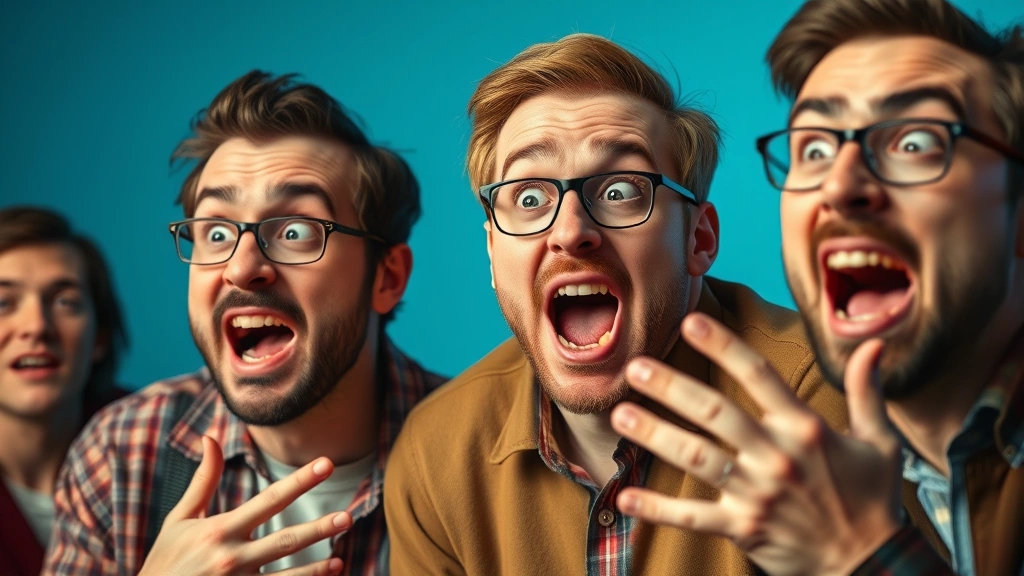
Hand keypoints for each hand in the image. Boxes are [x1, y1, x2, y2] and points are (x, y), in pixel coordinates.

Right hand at [140, 436, 351, 575]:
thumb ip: (204, 480)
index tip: (326, 464)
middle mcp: (231, 558)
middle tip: (347, 517)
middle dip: (318, 528)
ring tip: (339, 559)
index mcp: (219, 530)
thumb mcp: (180, 519)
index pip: (269, 500)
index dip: (300, 481)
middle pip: (284, 540)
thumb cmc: (165, 561)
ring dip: (314, 569)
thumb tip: (211, 437)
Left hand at [610, 312, 902, 575]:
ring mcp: (757, 494)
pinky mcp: (743, 529)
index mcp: (806, 428)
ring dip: (655, 434)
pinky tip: (626, 495)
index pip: (758, 375)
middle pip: (715, 412)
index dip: (724, 346)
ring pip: (696, 457)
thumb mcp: (880, 442)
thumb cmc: (873, 499)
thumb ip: (867, 391)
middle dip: (672, 387)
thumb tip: (873, 345)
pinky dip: (657, 508)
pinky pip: (693, 518)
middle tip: (636, 367)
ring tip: (620, 415)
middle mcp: (777, 457)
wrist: (871, 566)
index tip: (691, 322)